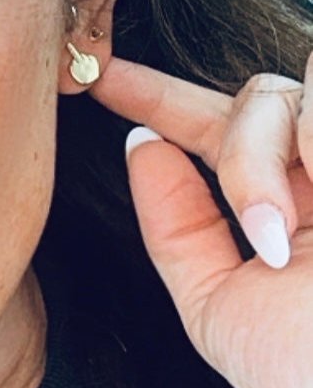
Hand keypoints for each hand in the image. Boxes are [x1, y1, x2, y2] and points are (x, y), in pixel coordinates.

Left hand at [89, 55, 312, 387]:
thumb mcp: (220, 310)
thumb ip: (175, 230)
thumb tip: (142, 146)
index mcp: (290, 210)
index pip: (214, 129)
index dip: (153, 94)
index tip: (96, 76)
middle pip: (253, 100)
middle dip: (228, 148)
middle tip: (256, 230)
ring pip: (276, 96)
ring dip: (256, 165)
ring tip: (283, 239)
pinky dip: (312, 146)